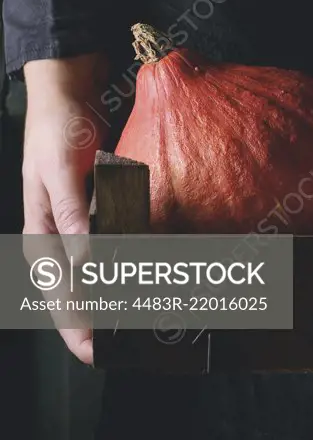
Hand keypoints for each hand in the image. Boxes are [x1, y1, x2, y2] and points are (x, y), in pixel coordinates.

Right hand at [22, 53, 109, 363]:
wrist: (69, 87)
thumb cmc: (58, 126)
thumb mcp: (59, 168)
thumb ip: (71, 215)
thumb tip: (82, 263)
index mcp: (40, 231)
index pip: (57, 290)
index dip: (75, 325)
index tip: (94, 352)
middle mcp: (58, 233)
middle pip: (75, 290)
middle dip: (95, 320)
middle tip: (123, 346)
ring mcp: (77, 221)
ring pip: (96, 270)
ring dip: (113, 293)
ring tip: (137, 319)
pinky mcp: (96, 205)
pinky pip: (112, 241)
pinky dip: (126, 259)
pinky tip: (145, 270)